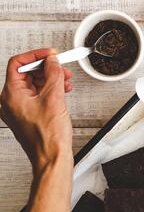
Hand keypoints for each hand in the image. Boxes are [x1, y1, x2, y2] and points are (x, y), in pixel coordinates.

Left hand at [0, 48, 73, 174]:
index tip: (50, 54)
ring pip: (34, 85)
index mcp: (10, 95)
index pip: (18, 64)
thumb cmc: (48, 137)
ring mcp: (19, 109)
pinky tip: (62, 91)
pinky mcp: (28, 115)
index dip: (36, 55)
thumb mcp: (54, 98)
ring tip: (65, 81)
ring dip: (50, 80)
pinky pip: (37, 96)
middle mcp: (11, 102)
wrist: (52, 157)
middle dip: (46, 69)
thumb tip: (52, 61)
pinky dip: (50, 91)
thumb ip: (53, 74)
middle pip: (26, 74)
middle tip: (61, 67)